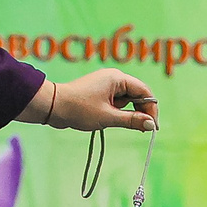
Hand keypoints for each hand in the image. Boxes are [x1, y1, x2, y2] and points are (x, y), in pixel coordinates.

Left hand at [30, 69, 157, 131]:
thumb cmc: (79, 110)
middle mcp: (114, 77)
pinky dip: (117, 111)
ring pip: (126, 99)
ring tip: (114, 121)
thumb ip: (132, 120)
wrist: (53, 106)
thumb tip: (151, 125)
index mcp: (117, 78)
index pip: (144, 91)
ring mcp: (106, 84)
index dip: (151, 109)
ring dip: (126, 112)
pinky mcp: (100, 91)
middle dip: (140, 111)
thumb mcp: (108, 118)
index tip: (153, 126)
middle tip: (141, 129)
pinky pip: (116, 101)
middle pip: (137, 94)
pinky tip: (109, 119)